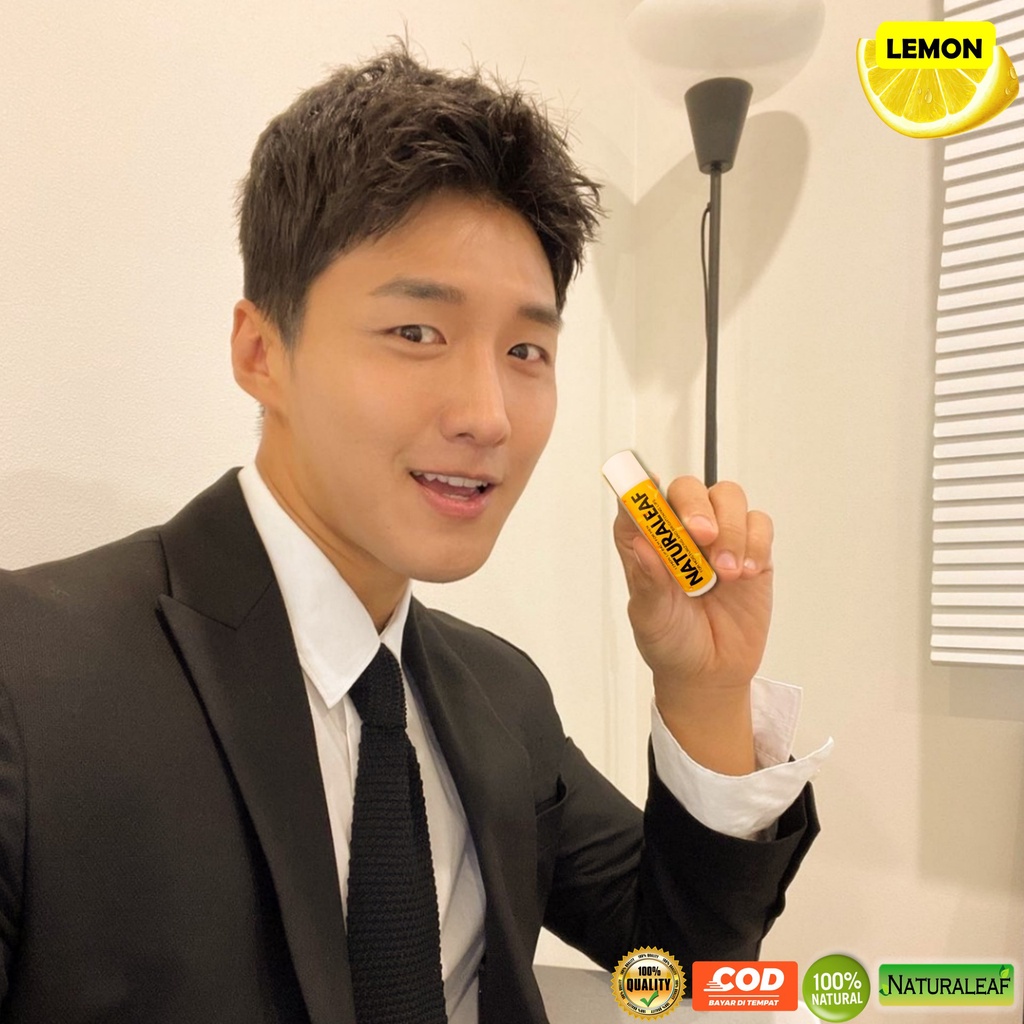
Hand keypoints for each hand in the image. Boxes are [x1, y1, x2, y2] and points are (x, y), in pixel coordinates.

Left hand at [612, 475, 772, 772]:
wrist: (711, 671)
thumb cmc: (671, 640)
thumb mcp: (650, 617)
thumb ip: (648, 582)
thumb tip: (643, 545)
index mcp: (644, 542)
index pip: (637, 502)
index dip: (641, 488)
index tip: (649, 486)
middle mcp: (679, 531)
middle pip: (687, 490)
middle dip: (695, 506)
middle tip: (702, 535)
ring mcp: (718, 537)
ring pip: (727, 498)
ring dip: (730, 529)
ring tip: (726, 573)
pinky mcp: (751, 549)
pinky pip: (759, 523)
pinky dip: (755, 543)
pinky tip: (746, 573)